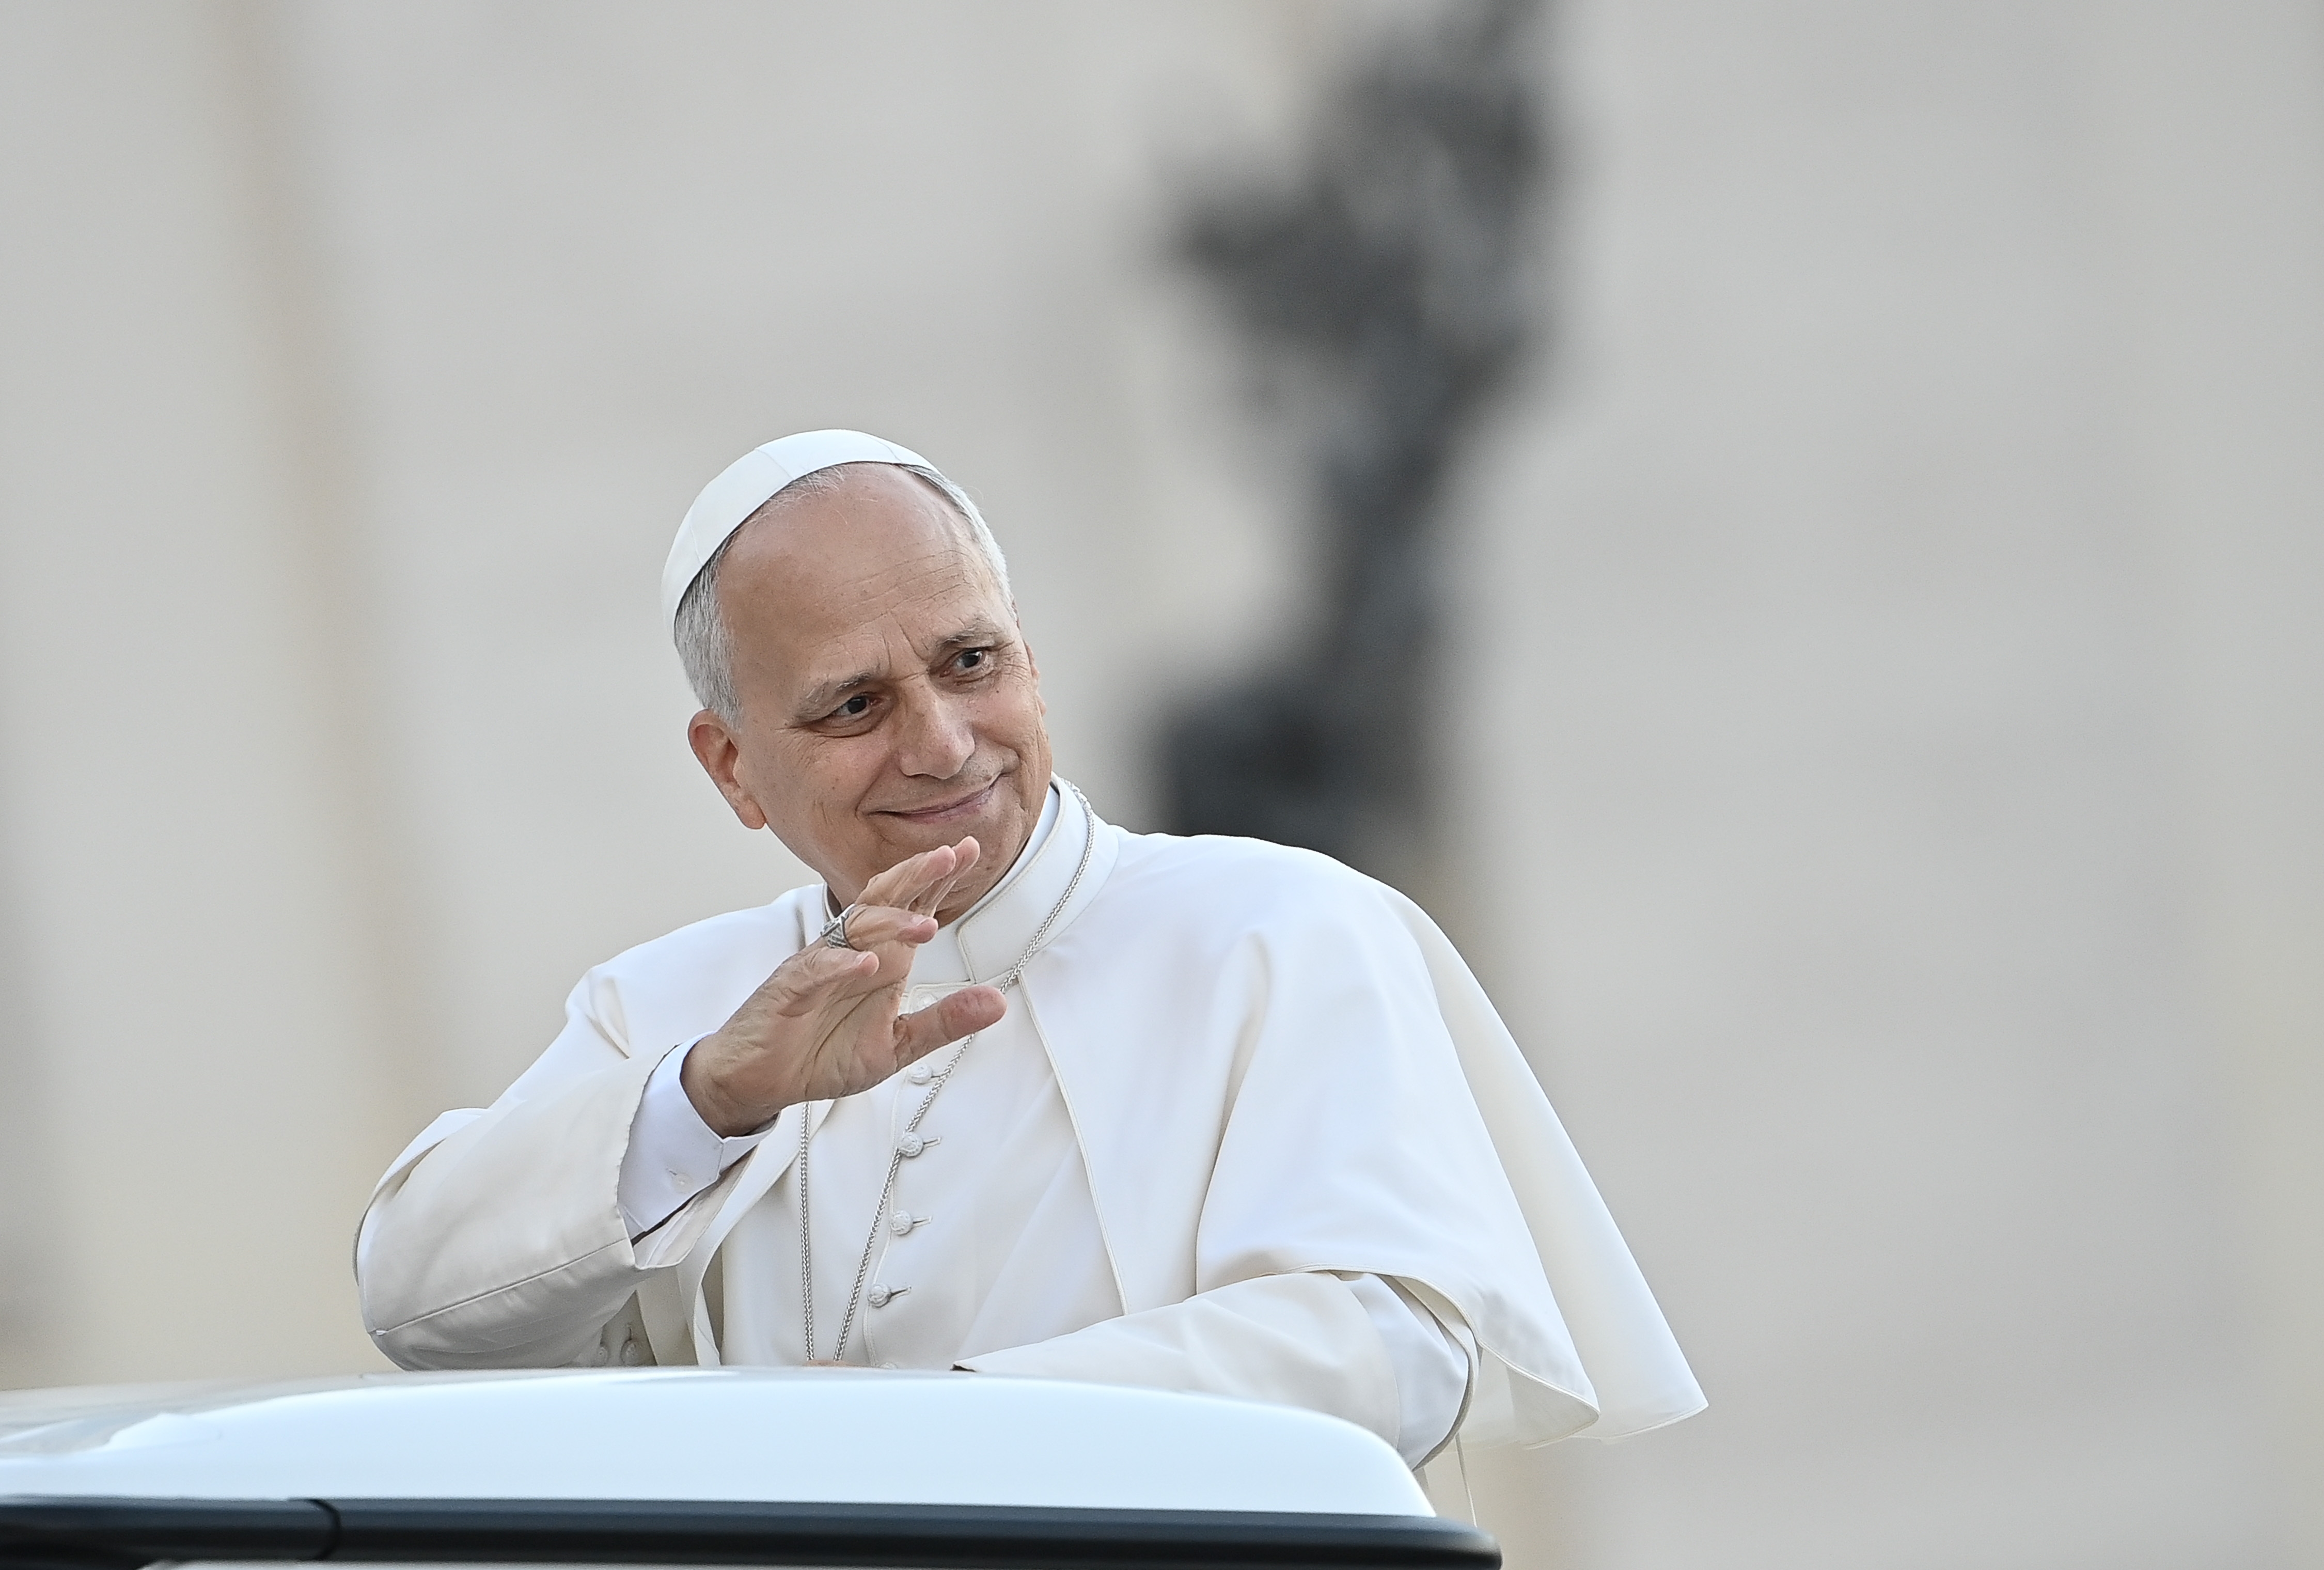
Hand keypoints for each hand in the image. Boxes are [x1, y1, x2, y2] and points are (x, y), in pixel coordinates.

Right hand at [680, 839, 1007, 1135]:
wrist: (762, 1078)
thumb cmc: (821, 1052)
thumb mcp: (897, 1044)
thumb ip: (944, 1021)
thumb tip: (997, 1002)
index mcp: (882, 959)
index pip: (913, 906)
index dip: (939, 879)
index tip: (970, 850)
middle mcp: (852, 951)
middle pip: (884, 900)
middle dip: (917, 876)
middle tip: (949, 856)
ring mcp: (820, 966)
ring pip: (854, 929)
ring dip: (890, 923)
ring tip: (924, 925)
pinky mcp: (790, 989)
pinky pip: (816, 969)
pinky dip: (841, 965)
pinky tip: (865, 962)